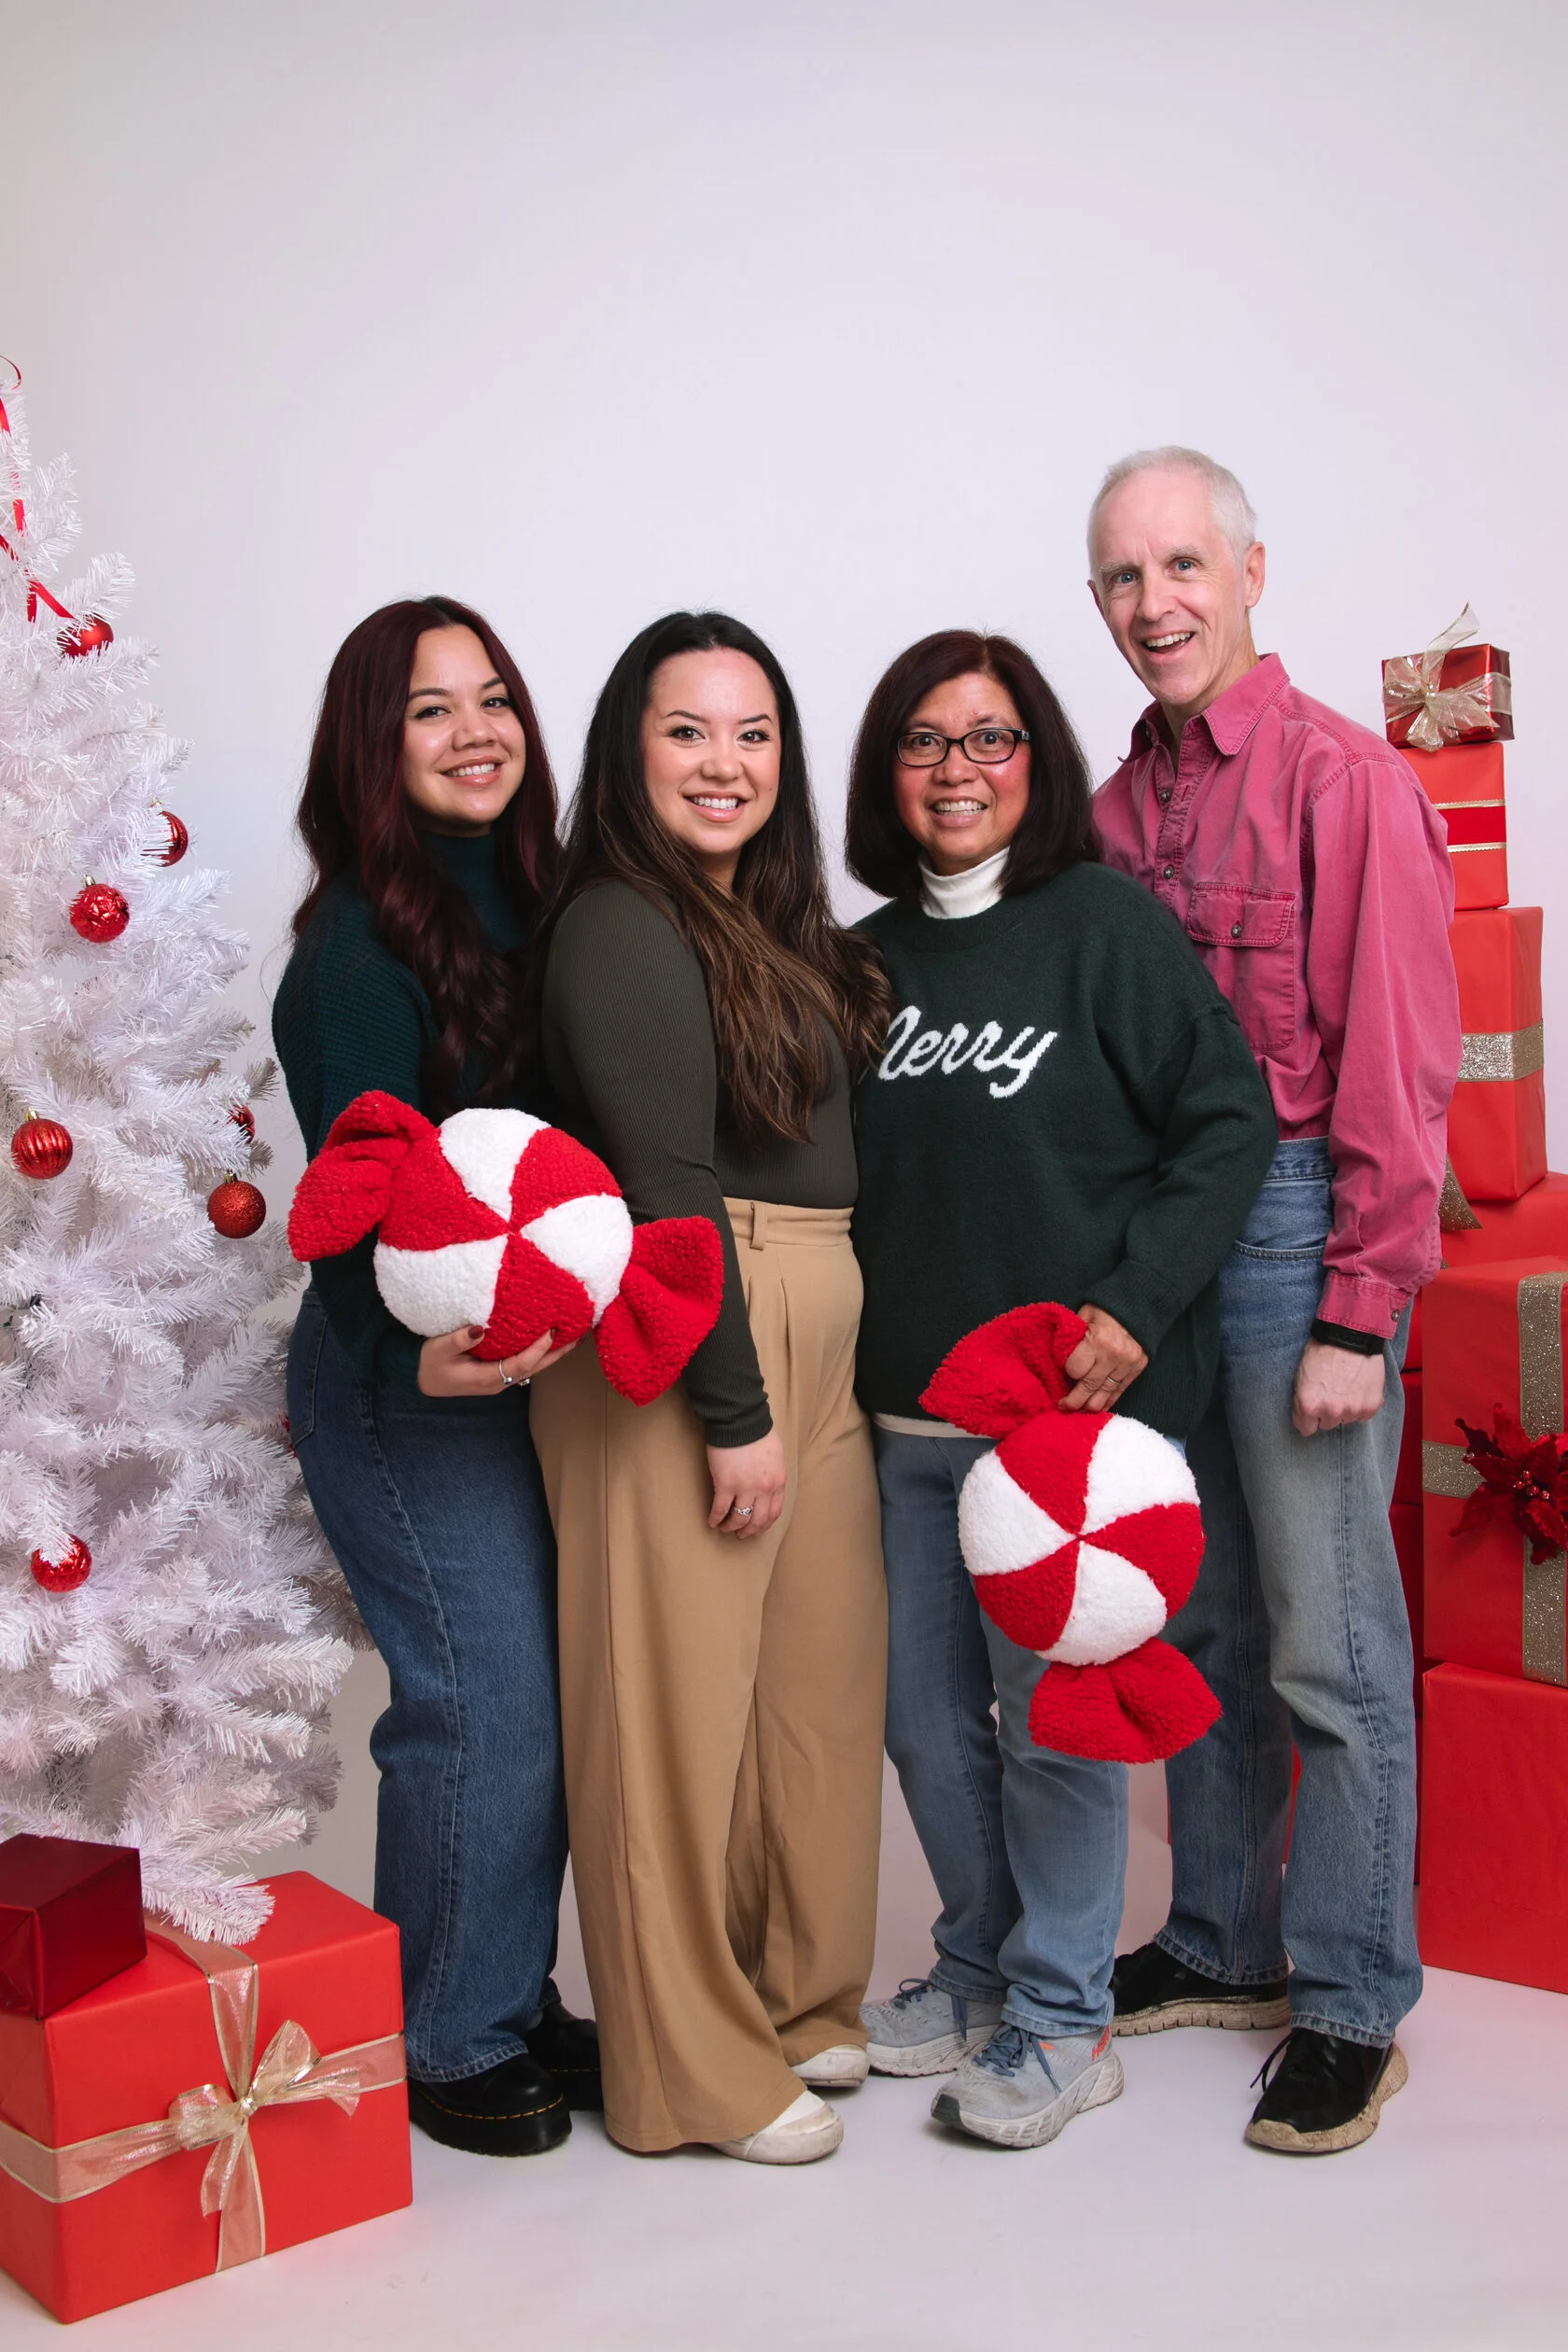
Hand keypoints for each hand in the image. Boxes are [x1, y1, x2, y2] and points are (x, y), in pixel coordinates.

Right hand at [417, 1324, 576, 1397]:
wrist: (420, 1382)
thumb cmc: (429, 1364)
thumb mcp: (438, 1350)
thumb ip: (459, 1339)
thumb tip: (481, 1328)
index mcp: (488, 1377)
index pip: (522, 1362)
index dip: (539, 1347)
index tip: (552, 1330)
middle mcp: (499, 1382)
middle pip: (536, 1367)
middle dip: (558, 1352)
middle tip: (578, 1335)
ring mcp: (500, 1380)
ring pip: (533, 1367)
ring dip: (552, 1353)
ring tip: (571, 1337)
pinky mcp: (498, 1374)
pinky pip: (525, 1364)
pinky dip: (539, 1353)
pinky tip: (547, 1341)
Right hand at [706, 1431, 786, 1540]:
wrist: (740, 1420)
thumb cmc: (757, 1432)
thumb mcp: (776, 1455)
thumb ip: (773, 1473)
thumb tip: (767, 1486)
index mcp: (778, 1481)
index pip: (774, 1512)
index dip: (765, 1524)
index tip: (757, 1528)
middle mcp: (764, 1489)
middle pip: (758, 1520)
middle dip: (749, 1531)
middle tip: (741, 1535)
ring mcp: (745, 1488)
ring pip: (739, 1518)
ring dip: (731, 1527)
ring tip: (725, 1528)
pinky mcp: (725, 1485)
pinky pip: (720, 1508)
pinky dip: (716, 1518)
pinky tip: (712, 1522)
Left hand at [1060, 1304, 1148, 1412]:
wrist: (1138, 1306)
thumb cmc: (1105, 1310)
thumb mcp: (1084, 1317)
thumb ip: (1072, 1338)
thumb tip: (1059, 1361)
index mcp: (1098, 1340)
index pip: (1075, 1370)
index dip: (1068, 1372)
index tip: (1065, 1371)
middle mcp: (1114, 1356)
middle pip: (1088, 1387)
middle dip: (1073, 1401)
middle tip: (1063, 1406)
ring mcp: (1127, 1365)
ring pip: (1104, 1395)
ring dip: (1089, 1406)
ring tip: (1078, 1409)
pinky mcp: (1136, 1371)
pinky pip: (1119, 1393)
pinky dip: (1107, 1401)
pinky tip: (1096, 1407)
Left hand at [1292, 1339, 1384, 1436]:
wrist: (1351, 1335)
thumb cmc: (1324, 1349)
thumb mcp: (1301, 1375)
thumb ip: (1303, 1400)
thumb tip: (1307, 1414)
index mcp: (1308, 1404)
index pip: (1306, 1429)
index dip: (1308, 1417)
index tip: (1313, 1410)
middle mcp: (1331, 1411)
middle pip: (1327, 1424)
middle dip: (1328, 1410)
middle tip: (1332, 1390)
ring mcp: (1353, 1410)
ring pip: (1346, 1420)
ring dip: (1346, 1407)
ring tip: (1346, 1385)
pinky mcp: (1371, 1406)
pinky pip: (1364, 1416)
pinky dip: (1362, 1405)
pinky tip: (1359, 1388)